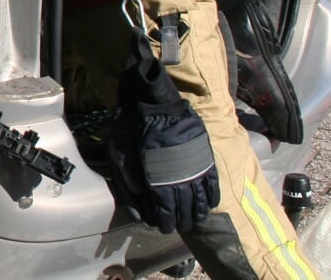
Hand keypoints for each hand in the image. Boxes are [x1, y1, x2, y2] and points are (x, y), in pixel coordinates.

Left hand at [138, 99, 219, 233]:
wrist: (154, 102)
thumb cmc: (132, 128)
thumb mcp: (119, 154)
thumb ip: (127, 182)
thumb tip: (137, 208)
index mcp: (156, 180)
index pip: (163, 210)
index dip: (164, 221)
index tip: (164, 227)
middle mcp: (177, 178)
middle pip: (183, 209)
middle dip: (181, 220)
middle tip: (179, 226)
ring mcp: (193, 168)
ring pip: (199, 200)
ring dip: (197, 213)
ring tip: (194, 220)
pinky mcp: (203, 158)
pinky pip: (211, 183)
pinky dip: (211, 197)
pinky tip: (210, 205)